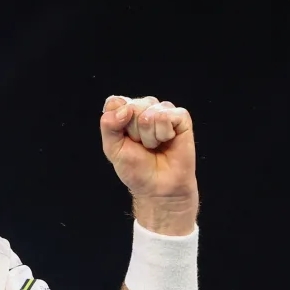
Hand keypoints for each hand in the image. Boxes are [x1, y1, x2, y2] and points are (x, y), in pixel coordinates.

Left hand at [101, 95, 198, 233]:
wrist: (158, 187)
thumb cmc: (136, 168)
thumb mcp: (112, 147)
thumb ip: (108, 125)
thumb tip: (126, 108)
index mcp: (125, 112)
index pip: (115, 102)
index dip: (117, 123)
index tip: (124, 139)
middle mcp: (144, 108)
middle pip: (132, 107)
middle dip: (134, 132)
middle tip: (141, 146)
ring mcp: (163, 111)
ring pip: (149, 112)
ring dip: (149, 136)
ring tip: (154, 145)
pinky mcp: (181, 117)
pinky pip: (166, 116)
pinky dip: (163, 134)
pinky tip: (167, 141)